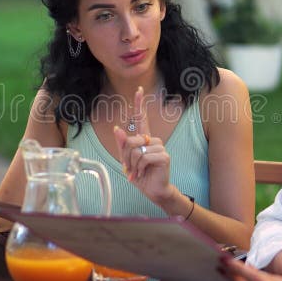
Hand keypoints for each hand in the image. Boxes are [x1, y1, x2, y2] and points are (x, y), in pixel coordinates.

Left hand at [113, 86, 172, 204]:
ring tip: (137, 172)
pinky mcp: (164, 156)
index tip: (139, 90)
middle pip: (131, 140)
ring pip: (136, 150)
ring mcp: (159, 147)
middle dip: (125, 156)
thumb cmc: (140, 175)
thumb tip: (117, 128)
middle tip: (129, 168)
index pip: (141, 118)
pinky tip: (142, 174)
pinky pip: (144, 157)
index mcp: (143, 139)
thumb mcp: (127, 161)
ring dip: (132, 164)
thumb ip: (122, 145)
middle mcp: (152, 140)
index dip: (140, 104)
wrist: (152, 190)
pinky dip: (139, 168)